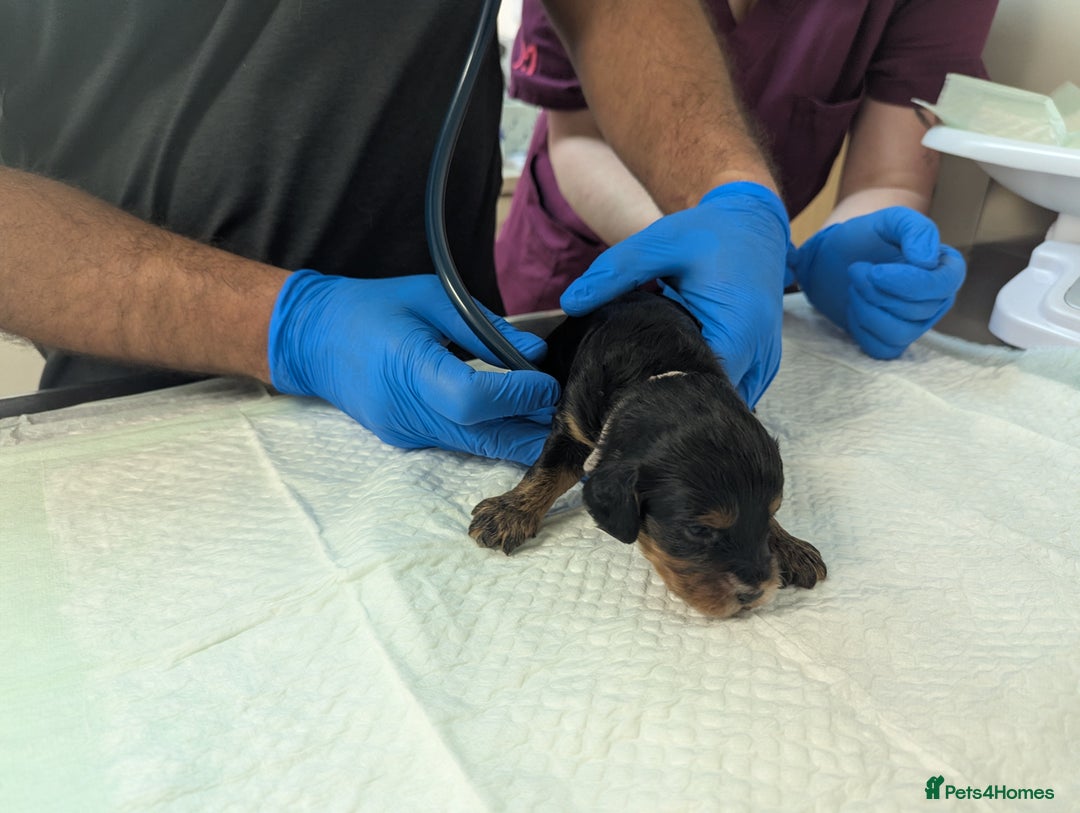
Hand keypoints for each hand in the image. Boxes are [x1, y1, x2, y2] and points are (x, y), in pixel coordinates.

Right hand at [268, 270, 559, 463]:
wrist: (311, 338)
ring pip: (473, 446)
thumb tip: (535, 353)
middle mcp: (405, 411)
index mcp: (408, 368)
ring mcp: (403, 431)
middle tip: (564, 416)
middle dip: (529, 431)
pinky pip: (456, 442)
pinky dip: (488, 431)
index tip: (546, 384)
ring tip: (546, 418)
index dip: (518, 396)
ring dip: (514, 436)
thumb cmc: (372, 308)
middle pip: (482, 438)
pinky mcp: (405, 438)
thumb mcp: (431, 298)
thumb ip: (486, 330)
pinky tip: (510, 416)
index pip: (474, 399)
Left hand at [559, 182, 789, 406]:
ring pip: (722, 399)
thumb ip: (615, 271)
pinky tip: (675, 369)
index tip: (626, 384)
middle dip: (670, 397)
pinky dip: (704, 384)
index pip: (697, 385)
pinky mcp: (761, 363)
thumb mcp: (658, 242)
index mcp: (739, 326)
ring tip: (651, 378)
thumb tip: (571, 301)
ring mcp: (764, 362)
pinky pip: (732, 388)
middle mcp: (759, 352)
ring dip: (689, 392)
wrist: (753, 222)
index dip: (659, 390)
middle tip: (630, 387)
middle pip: (710, 400)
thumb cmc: (709, 232)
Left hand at [789, 207, 965, 358]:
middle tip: (856, 270)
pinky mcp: (892, 341)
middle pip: (917, 310)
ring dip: (866, 308)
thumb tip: (928, 260)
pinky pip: (882, 348)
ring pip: (899, 332)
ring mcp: (916, 324)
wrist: (831, 260)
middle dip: (877, 291)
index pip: (942, 286)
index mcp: (946, 269)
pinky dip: (861, 329)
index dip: (908, 283)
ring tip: (854, 287)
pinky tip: (855, 308)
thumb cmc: (864, 239)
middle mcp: (937, 300)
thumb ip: (915, 229)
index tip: (876, 271)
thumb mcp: (889, 221)